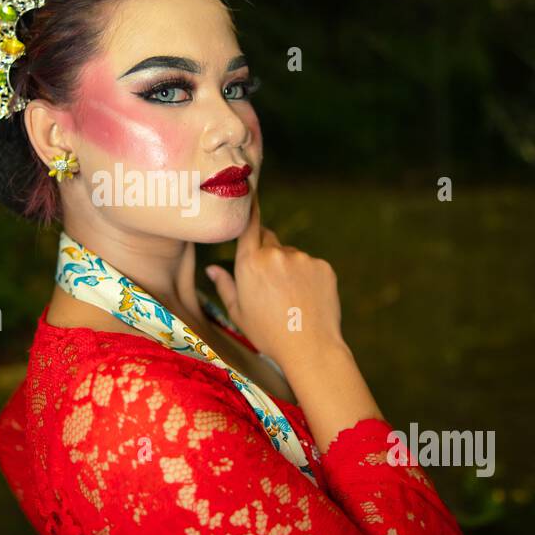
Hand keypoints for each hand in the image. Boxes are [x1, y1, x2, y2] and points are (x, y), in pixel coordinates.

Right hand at [205, 194, 345, 370]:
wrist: (310, 348)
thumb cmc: (268, 334)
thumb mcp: (238, 313)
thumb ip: (225, 286)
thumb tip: (212, 269)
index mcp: (249, 263)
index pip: (248, 224)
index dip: (249, 206)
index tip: (250, 186)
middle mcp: (275, 254)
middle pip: (268, 239)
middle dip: (265, 251)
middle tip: (268, 282)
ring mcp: (301, 258)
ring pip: (290, 255)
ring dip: (288, 268)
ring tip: (290, 299)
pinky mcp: (322, 266)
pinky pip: (310, 265)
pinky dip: (307, 277)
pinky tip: (306, 299)